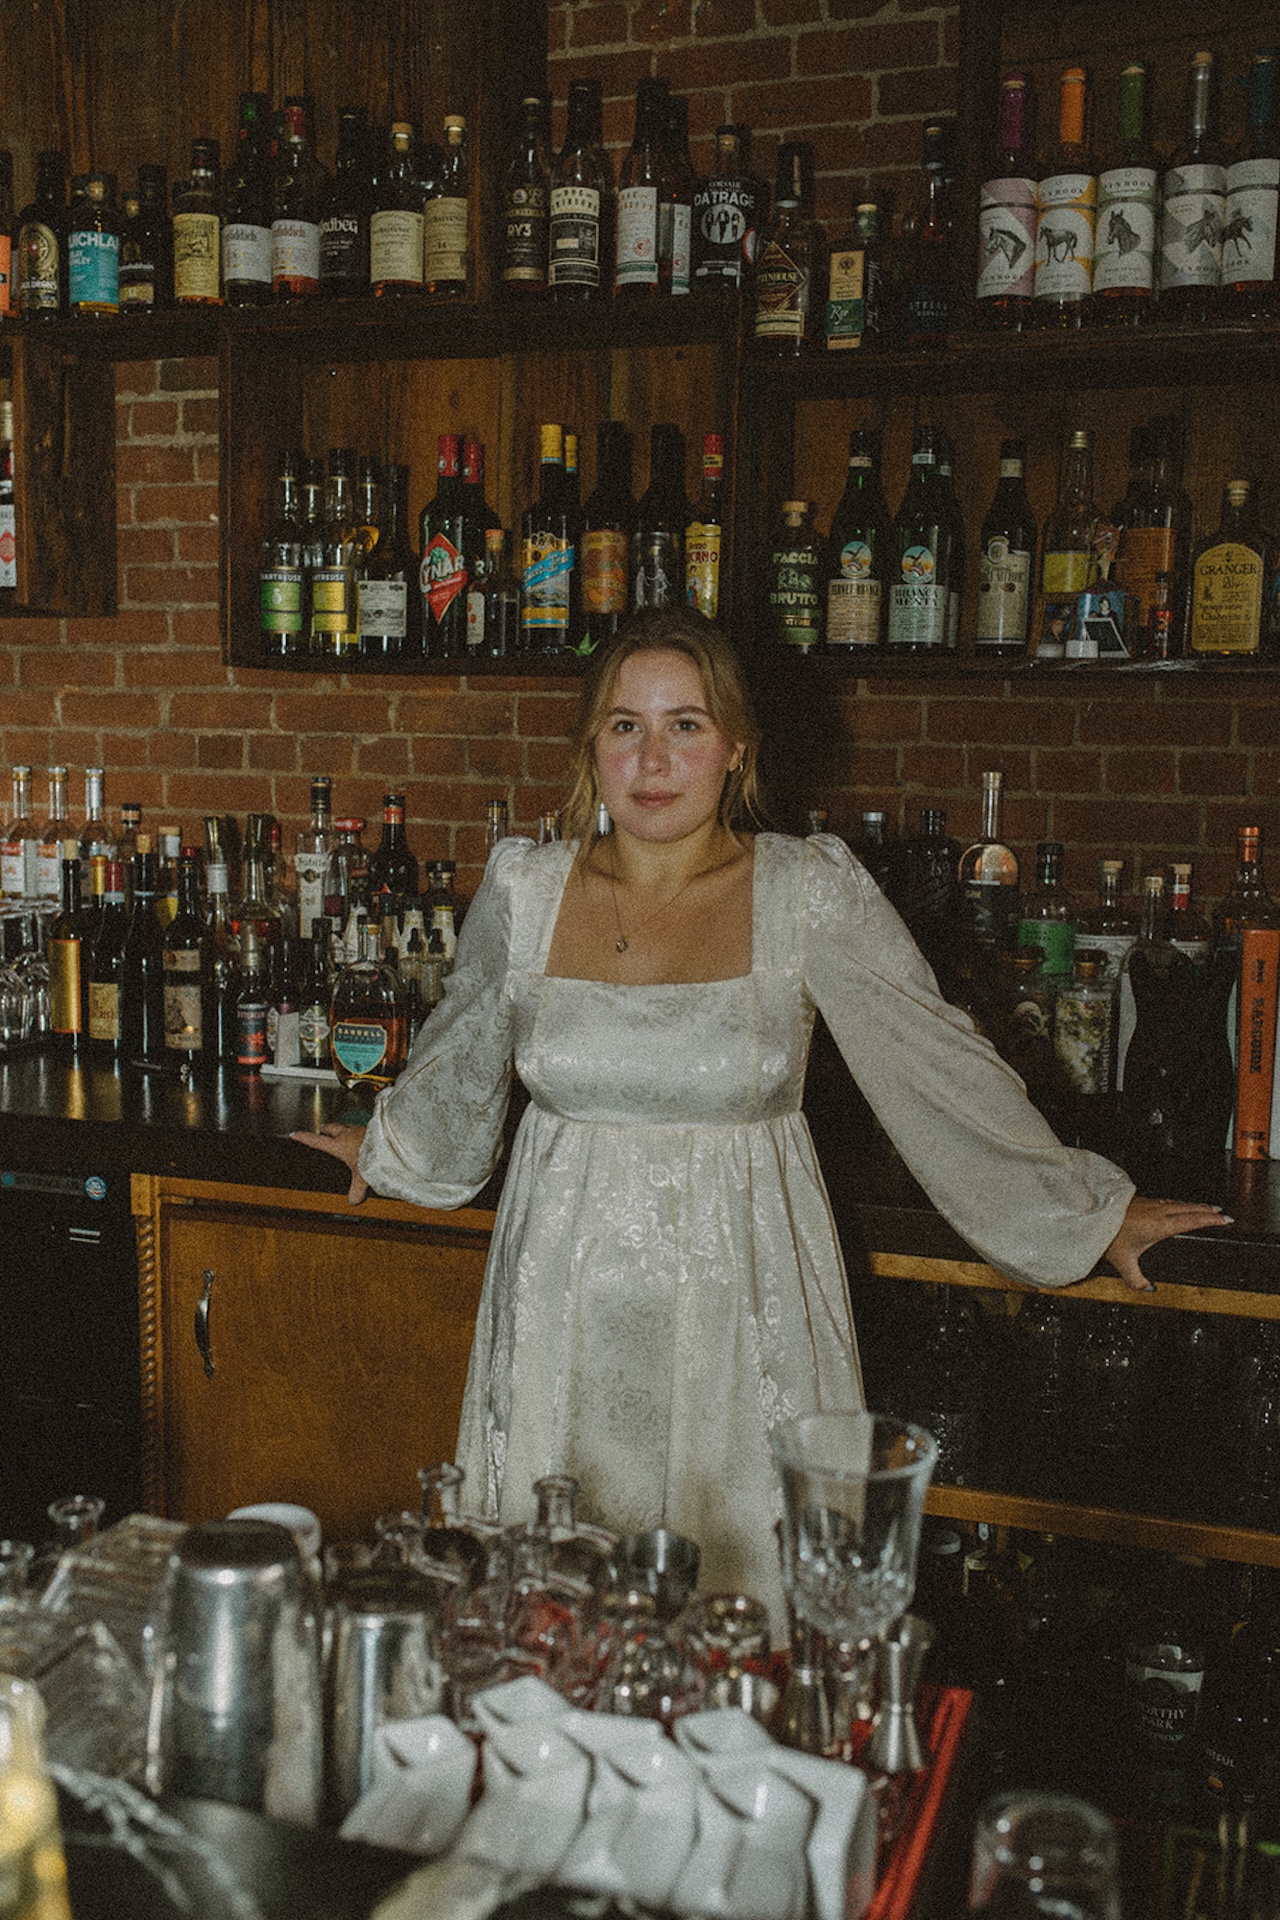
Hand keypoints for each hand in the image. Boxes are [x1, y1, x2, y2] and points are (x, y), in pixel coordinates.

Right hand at [290, 1122, 369, 1205]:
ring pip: (346, 1125)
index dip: (305, 1138)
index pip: (317, 1141)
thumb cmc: (374, 1156)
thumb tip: (353, 1200)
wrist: (390, 1142)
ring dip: (343, 1128)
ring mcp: (360, 1129)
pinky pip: (361, 1127)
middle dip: (326, 1129)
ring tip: (343, 1132)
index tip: (295, 1134)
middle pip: (331, 1128)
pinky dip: (358, 1131)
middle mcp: (348, 1134)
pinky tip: (364, 1136)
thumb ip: (356, 1189)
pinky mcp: (372, 1128)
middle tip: (322, 1130)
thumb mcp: (362, 1177)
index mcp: (339, 1145)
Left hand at [1103, 1195, 1231, 1291]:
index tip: (1223, 1219)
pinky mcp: (1141, 1201)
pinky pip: (1167, 1201)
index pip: (1191, 1221)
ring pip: (1178, 1203)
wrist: (1092, 1216)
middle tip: (1222, 1213)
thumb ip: (1137, 1279)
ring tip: (1206, 1208)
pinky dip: (1179, 1203)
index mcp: (1159, 1226)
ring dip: (1194, 1205)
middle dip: (1207, 1210)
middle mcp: (1157, 1212)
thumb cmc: (1107, 1235)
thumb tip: (1148, 1288)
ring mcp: (1149, 1204)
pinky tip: (1177, 1205)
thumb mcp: (1123, 1263)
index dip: (1209, 1220)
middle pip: (1189, 1208)